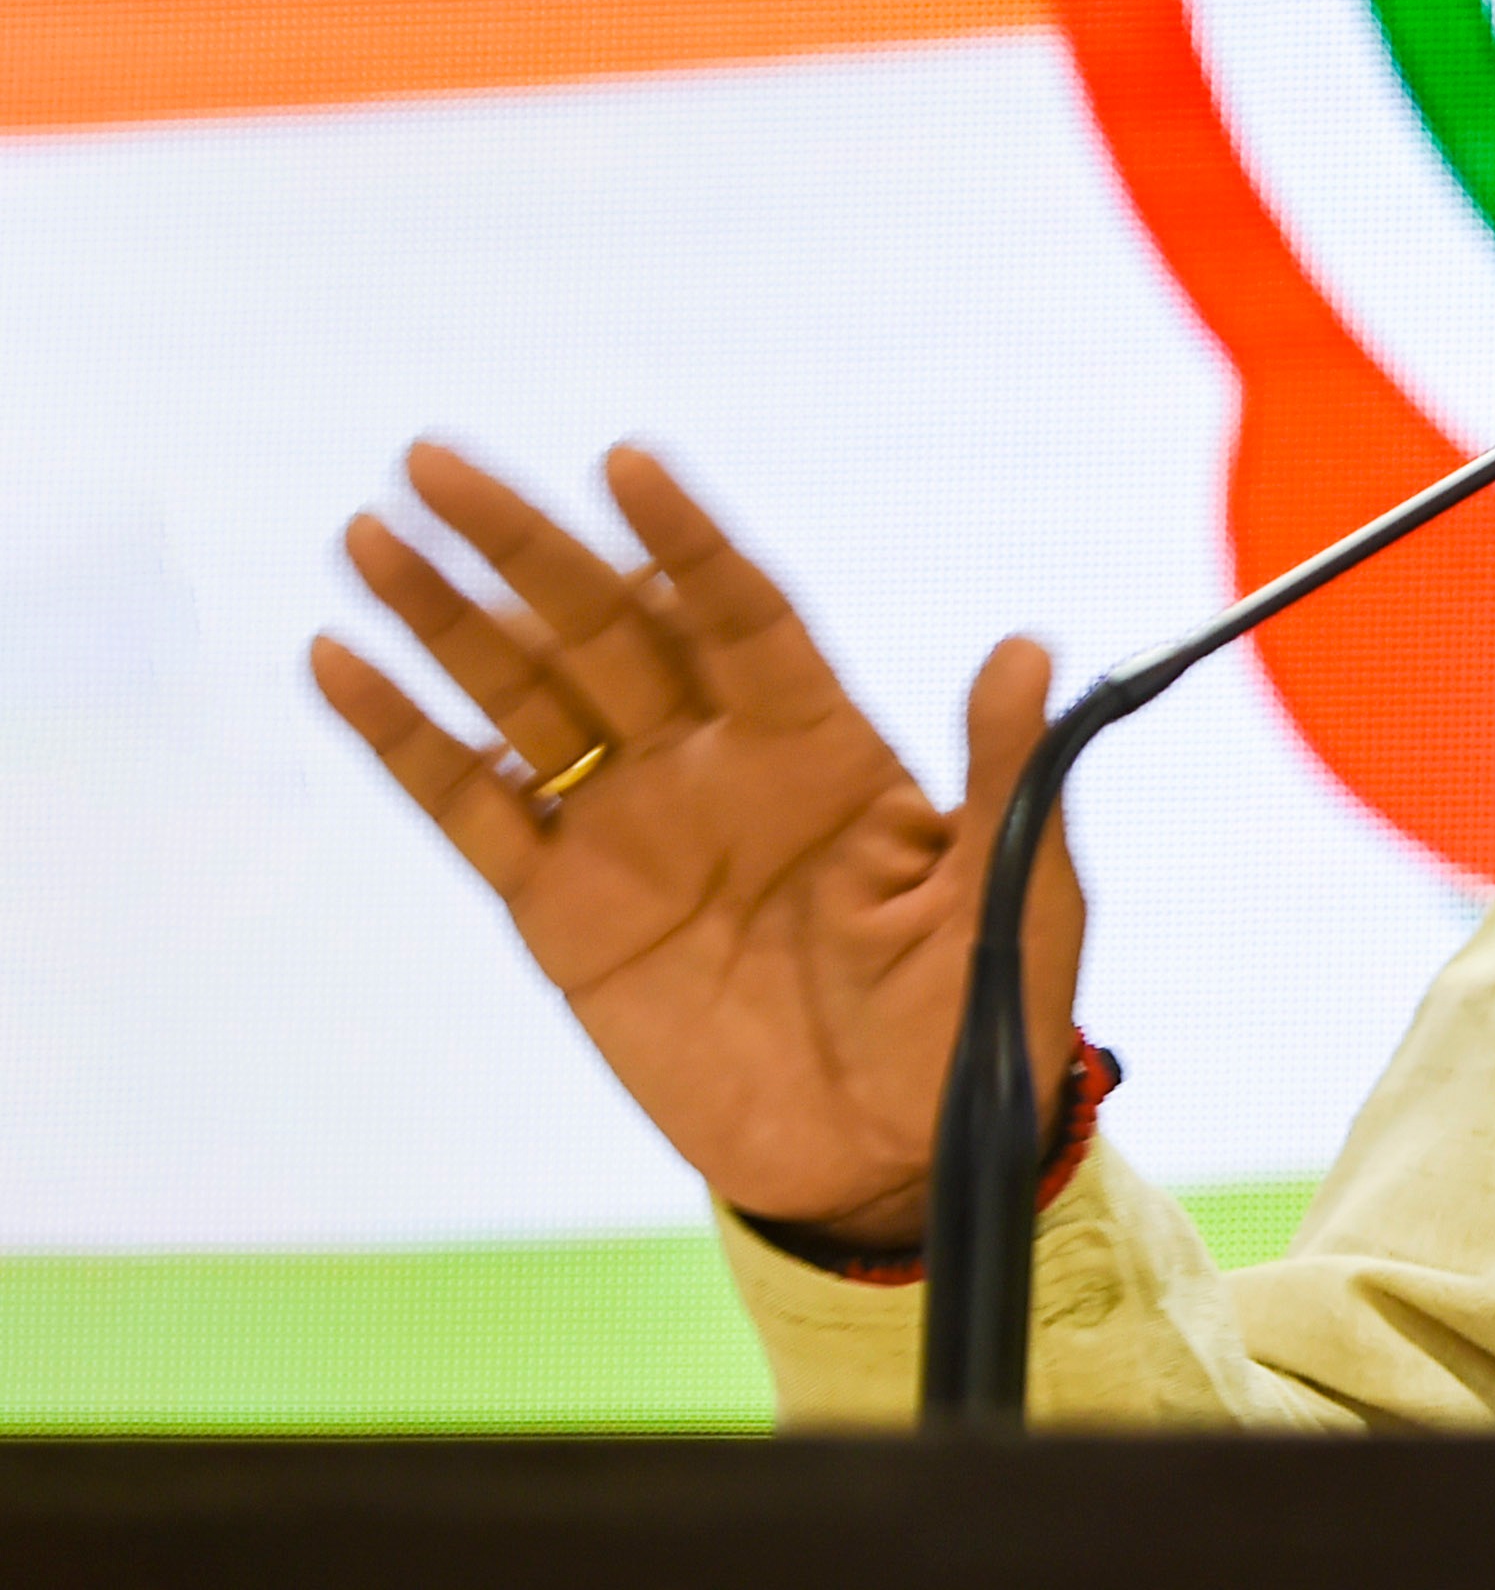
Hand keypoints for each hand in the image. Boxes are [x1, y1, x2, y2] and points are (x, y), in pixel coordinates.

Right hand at [308, 442, 1084, 1245]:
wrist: (890, 1159)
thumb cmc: (975, 1018)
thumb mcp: (1017, 894)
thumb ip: (1007, 771)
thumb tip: (1028, 648)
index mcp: (823, 743)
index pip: (738, 612)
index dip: (684, 538)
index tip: (625, 462)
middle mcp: (713, 763)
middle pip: (605, 628)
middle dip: (525, 546)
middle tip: (436, 461)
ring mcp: (629, 830)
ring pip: (521, 698)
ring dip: (445, 619)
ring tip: (370, 535)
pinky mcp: (560, 912)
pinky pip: (469, 808)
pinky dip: (403, 739)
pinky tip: (340, 663)